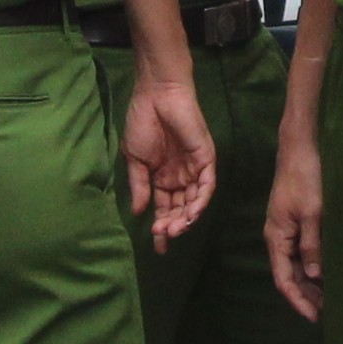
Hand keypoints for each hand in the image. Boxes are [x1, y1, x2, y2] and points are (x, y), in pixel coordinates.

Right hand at [120, 71, 212, 244]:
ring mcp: (194, 169)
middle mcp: (180, 177)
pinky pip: (207, 185)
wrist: (156, 96)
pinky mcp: (206, 159)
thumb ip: (139, 186)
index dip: (162, 228)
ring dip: (186, 217)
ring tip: (175, 229)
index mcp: (162, 178)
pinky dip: (200, 200)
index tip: (157, 248)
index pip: (164, 209)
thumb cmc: (142, 123)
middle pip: (180, 209)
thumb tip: (138, 212)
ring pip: (194, 201)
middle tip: (164, 237)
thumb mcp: (135, 160)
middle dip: (173, 226)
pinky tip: (191, 213)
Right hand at [264, 121, 326, 318]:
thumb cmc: (305, 177)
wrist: (301, 147)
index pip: (283, 279)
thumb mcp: (312, 213)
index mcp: (276, 237)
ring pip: (297, 265)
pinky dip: (314, 266)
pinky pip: (303, 252)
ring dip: (311, 283)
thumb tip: (314, 276)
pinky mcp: (297, 221)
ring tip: (330, 300)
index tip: (314, 317)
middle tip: (329, 313)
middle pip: (289, 275)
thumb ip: (312, 245)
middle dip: (306, 295)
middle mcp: (278, 237)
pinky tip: (328, 273)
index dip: (298, 300)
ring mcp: (287, 229)